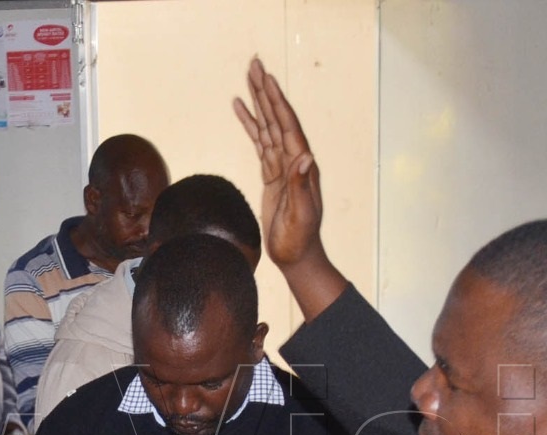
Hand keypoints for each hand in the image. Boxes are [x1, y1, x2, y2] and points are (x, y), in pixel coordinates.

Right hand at [234, 58, 324, 270]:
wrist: (297, 257)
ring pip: (267, 126)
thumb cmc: (300, 239)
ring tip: (247, 78)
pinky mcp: (272, 175)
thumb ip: (301, 185)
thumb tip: (305, 157)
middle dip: (266, 91)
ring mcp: (283, 166)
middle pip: (277, 118)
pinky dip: (251, 124)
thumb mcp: (301, 215)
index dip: (277, 101)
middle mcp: (294, 159)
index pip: (287, 126)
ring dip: (258, 102)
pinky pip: (259, 143)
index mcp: (302, 164)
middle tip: (254, 64)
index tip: (266, 79)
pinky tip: (241, 110)